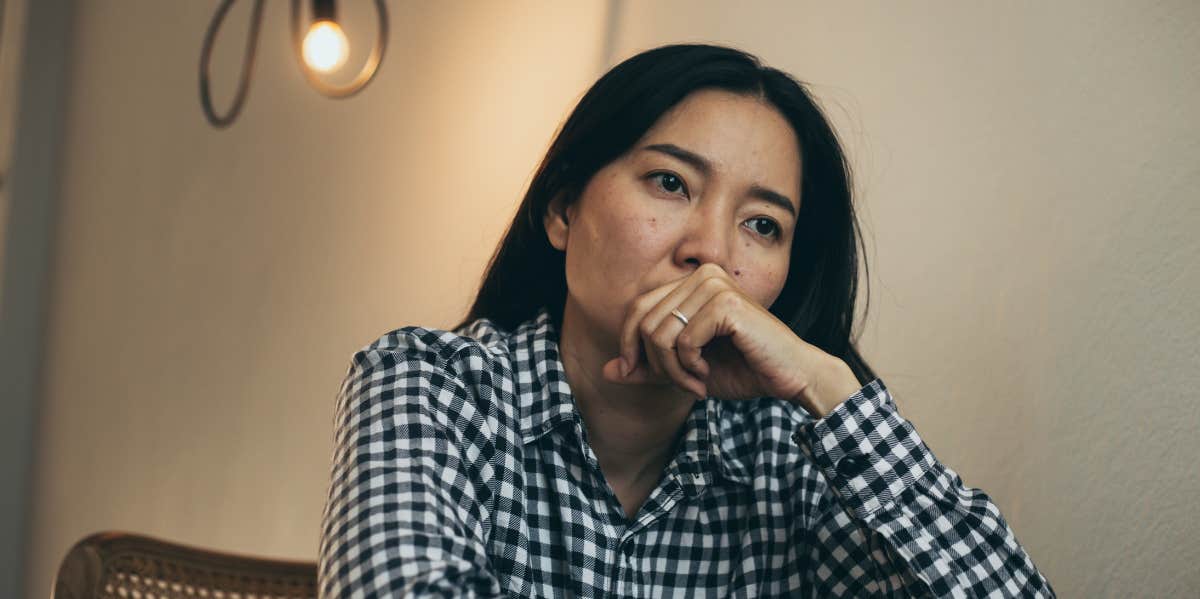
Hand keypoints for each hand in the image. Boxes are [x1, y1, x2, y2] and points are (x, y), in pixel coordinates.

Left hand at [600, 263, 862, 417]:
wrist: (790, 377)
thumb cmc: (743, 370)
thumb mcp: (684, 372)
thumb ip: (648, 369)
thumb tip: (607, 371)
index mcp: (691, 283)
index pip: (636, 308)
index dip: (629, 344)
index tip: (639, 373)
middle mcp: (702, 275)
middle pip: (643, 321)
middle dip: (654, 363)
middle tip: (681, 384)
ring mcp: (714, 285)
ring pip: (659, 333)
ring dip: (672, 370)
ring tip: (695, 382)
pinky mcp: (726, 303)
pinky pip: (682, 340)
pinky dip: (689, 368)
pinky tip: (707, 376)